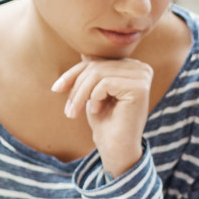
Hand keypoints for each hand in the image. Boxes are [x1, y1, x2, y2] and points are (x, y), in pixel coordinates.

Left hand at [53, 58, 154, 175]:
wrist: (115, 147)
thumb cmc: (105, 121)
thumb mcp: (94, 91)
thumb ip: (94, 71)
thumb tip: (85, 51)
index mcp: (133, 67)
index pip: (97, 61)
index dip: (74, 74)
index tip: (56, 89)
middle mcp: (141, 68)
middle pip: (96, 66)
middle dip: (76, 87)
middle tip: (68, 109)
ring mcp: (142, 76)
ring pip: (98, 74)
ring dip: (80, 94)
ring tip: (75, 112)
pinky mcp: (139, 87)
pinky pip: (104, 83)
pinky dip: (94, 98)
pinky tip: (97, 111)